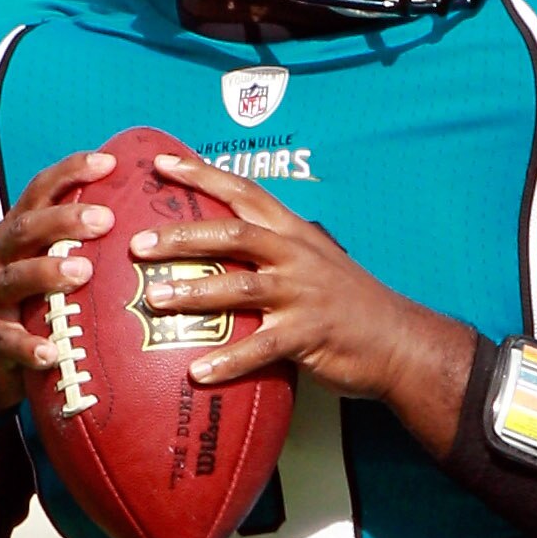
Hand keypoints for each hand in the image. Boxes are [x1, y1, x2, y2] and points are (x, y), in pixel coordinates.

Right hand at [0, 150, 116, 414]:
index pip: (39, 191)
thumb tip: (150, 221)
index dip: (70, 172)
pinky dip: (27, 346)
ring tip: (83, 271)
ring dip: (46, 272)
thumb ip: (82, 243)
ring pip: (12, 278)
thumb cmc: (31, 305)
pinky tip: (51, 353)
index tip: (109, 162)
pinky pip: (5, 341)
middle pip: (26, 229)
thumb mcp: (48, 265)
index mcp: (18, 234)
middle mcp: (0, 258)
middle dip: (64, 220)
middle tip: (106, 219)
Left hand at [129, 154, 422, 399]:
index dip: (201, 174)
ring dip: (194, 292)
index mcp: (294, 232)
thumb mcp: (314, 260)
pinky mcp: (309, 335)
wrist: (398, 340)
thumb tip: (217, 246)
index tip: (160, 163)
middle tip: (138, 245)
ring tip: (155, 299)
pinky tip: (197, 373)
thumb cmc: (348, 302)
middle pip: (232, 234)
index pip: (243, 192)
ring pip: (240, 286)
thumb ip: (272, 249)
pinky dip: (227, 361)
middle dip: (181, 237)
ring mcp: (303, 294)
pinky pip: (260, 348)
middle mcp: (296, 255)